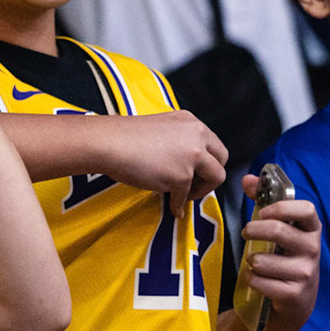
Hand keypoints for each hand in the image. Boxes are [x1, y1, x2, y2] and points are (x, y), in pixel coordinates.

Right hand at [99, 110, 227, 217]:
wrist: (108, 143)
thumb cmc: (124, 138)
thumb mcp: (161, 129)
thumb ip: (179, 141)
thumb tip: (185, 163)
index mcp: (191, 123)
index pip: (214, 144)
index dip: (207, 161)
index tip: (196, 172)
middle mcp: (197, 136)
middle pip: (221, 160)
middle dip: (210, 176)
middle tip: (194, 186)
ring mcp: (192, 156)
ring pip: (214, 178)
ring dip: (200, 191)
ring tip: (183, 196)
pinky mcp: (182, 176)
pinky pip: (186, 196)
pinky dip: (179, 204)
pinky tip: (172, 208)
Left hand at [237, 171, 320, 326]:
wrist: (294, 299)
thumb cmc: (284, 257)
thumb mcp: (279, 229)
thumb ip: (263, 201)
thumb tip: (248, 179)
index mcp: (311, 230)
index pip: (307, 209)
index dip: (282, 207)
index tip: (264, 212)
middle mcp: (313, 250)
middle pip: (279, 231)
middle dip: (253, 230)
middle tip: (245, 232)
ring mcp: (306, 274)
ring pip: (263, 260)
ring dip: (251, 260)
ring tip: (255, 262)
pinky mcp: (295, 295)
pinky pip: (260, 282)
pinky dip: (251, 279)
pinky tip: (258, 280)